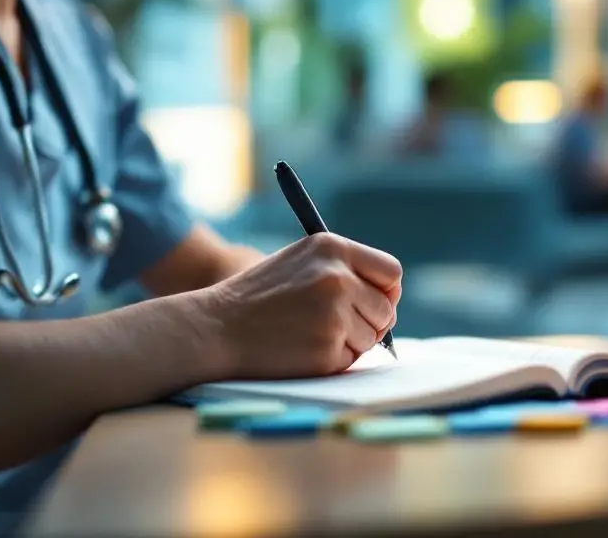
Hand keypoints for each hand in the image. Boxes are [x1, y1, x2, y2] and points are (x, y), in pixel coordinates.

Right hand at [199, 233, 401, 379]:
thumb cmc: (259, 297)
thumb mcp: (301, 262)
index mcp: (332, 248)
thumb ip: (342, 270)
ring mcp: (335, 313)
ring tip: (310, 333)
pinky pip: (351, 359)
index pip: (391, 271)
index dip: (386, 291)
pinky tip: (303, 348)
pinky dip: (334, 360)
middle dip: (370, 322)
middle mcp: (338, 277)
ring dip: (350, 342)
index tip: (374, 302)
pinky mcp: (328, 347)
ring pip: (371, 337)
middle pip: (386, 308)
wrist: (217, 327)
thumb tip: (389, 297)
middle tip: (335, 324)